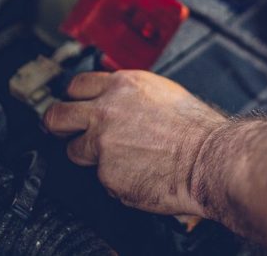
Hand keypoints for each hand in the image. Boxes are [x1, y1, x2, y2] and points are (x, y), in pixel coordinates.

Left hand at [43, 71, 225, 216]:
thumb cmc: (197, 129)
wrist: (210, 158)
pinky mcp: (105, 174)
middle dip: (57, 126)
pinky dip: (116, 179)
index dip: (74, 98)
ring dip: (90, 156)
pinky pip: (101, 178)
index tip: (74, 106)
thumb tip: (116, 102)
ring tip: (119, 160)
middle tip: (64, 133)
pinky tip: (138, 174)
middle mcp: (106, 111)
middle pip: (56, 116)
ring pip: (74, 151)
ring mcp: (102, 144)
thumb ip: (131, 96)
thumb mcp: (162, 93)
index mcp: (122, 86)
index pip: (76, 85)